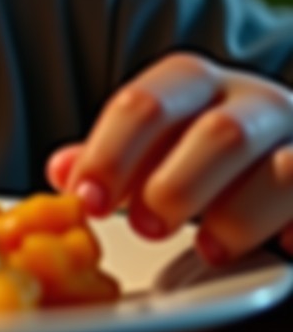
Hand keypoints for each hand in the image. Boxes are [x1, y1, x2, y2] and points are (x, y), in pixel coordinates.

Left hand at [46, 51, 292, 264]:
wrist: (290, 141)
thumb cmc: (205, 148)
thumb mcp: (157, 142)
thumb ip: (111, 158)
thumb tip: (61, 172)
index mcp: (191, 81)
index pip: (144, 104)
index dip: (110, 154)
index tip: (85, 200)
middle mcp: (250, 99)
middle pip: (216, 134)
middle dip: (175, 186)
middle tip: (145, 228)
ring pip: (280, 171)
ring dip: (236, 216)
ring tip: (206, 249)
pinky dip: (292, 228)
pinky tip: (278, 249)